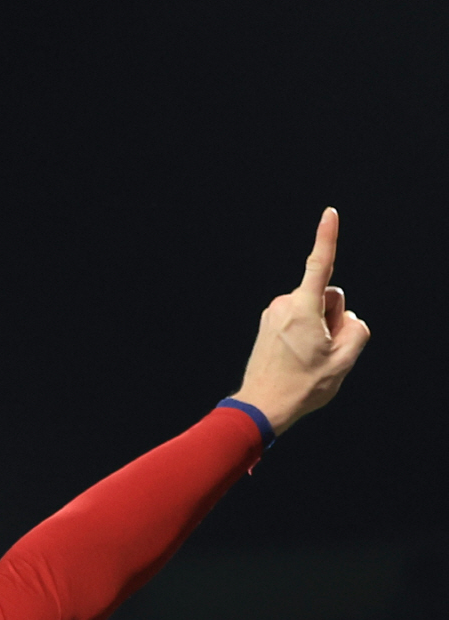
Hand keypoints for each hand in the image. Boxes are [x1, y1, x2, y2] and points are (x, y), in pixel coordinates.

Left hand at [232, 208, 370, 433]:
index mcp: (302, 307)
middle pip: (327, 298)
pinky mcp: (269, 323)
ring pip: (313, 310)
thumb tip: (348, 319)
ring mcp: (273, 313)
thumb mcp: (343, 361)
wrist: (262, 406)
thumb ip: (357, 331)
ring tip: (306, 358)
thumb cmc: (301, 386)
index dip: (327, 237)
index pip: (320, 264)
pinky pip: (299, 320)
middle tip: (322, 351)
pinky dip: (305, 333)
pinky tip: (297, 358)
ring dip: (318, 329)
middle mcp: (284, 304)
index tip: (329, 213)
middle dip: (333, 318)